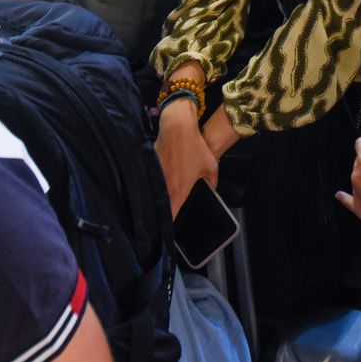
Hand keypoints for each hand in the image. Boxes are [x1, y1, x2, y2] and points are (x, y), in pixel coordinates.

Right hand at [155, 99, 218, 217]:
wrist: (177, 126)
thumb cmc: (196, 147)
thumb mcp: (211, 168)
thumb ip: (211, 184)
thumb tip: (209, 192)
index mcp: (179, 190)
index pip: (171, 216)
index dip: (169, 227)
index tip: (168, 235)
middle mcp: (164, 187)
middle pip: (160, 208)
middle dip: (161, 217)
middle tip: (162, 225)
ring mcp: (155, 177)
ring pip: (154, 196)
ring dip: (156, 202)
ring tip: (158, 210)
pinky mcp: (150, 167)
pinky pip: (151, 183)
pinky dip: (154, 188)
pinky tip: (157, 190)